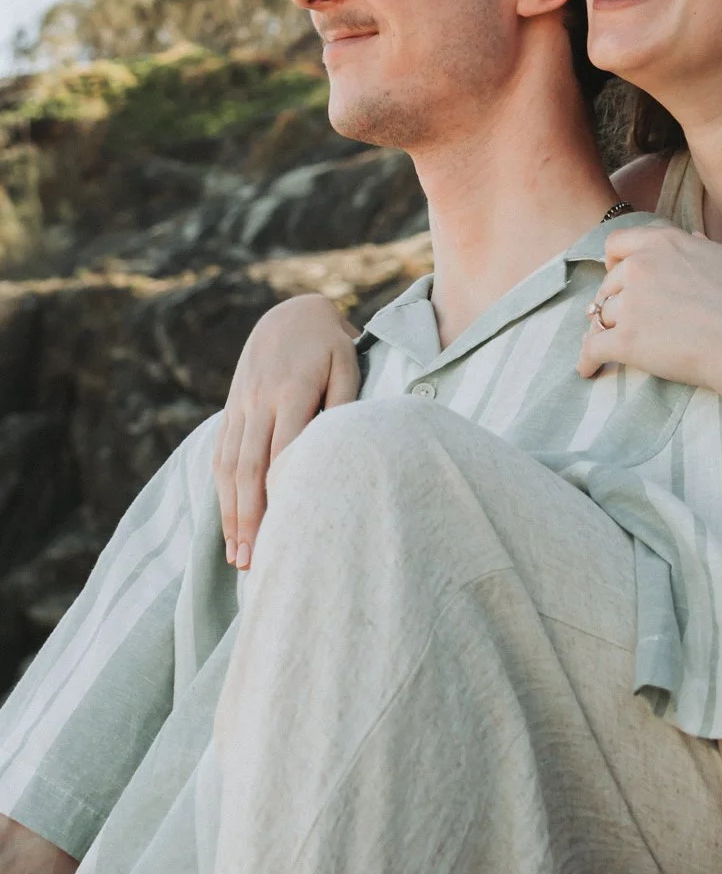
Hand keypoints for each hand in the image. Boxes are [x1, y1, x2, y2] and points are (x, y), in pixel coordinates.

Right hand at [214, 294, 359, 569]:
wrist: (291, 311)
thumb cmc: (331, 344)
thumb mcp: (347, 362)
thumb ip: (344, 403)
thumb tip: (340, 448)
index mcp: (292, 390)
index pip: (283, 452)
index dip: (280, 494)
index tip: (285, 532)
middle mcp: (259, 400)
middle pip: (249, 468)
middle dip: (248, 518)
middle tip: (251, 562)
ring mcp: (240, 405)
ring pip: (229, 466)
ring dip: (230, 513)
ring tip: (236, 555)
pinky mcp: (231, 408)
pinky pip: (221, 454)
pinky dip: (222, 491)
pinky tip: (226, 521)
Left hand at [577, 223, 721, 396]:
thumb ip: (715, 246)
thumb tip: (698, 239)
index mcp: (665, 243)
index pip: (619, 242)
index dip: (614, 258)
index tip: (617, 271)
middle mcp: (641, 267)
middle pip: (608, 282)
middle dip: (611, 298)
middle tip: (619, 314)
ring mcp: (631, 304)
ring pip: (601, 315)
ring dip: (601, 328)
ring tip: (604, 343)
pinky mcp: (626, 341)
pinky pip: (592, 349)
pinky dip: (587, 360)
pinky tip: (587, 370)